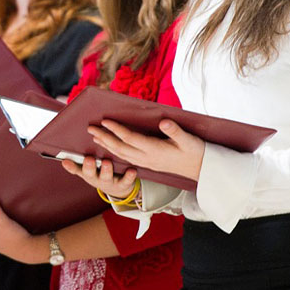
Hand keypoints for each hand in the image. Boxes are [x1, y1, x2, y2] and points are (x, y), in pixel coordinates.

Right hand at [62, 154, 137, 199]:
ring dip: (106, 170)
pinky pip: (126, 181)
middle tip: (88, 159)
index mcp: (88, 174)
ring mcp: (110, 182)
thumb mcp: (88, 172)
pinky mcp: (123, 184)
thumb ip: (76, 166)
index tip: (66, 160)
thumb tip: (63, 160)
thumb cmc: (100, 174)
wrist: (118, 189)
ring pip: (107, 177)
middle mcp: (98, 179)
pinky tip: (132, 170)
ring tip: (107, 162)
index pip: (78, 170)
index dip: (73, 167)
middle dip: (90, 167)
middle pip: (92, 174)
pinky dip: (129, 176)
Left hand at [88, 118, 205, 182]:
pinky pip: (126, 158)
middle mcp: (148, 158)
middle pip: (121, 148)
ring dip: (106, 145)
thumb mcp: (188, 139)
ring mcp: (146, 162)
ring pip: (121, 154)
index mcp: (155, 150)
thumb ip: (176, 131)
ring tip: (94, 136)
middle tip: (90, 128)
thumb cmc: (194, 151)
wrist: (200, 168)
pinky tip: (109, 146)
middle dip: (104, 138)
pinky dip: (114, 151)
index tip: (105, 121)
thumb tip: (165, 122)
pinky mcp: (147, 163)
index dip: (117, 130)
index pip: (131, 139)